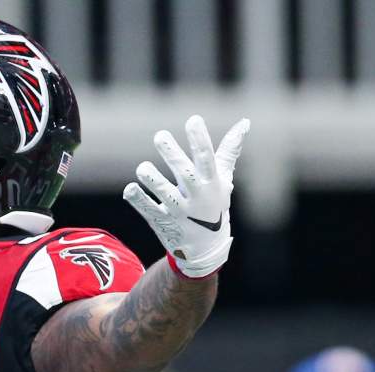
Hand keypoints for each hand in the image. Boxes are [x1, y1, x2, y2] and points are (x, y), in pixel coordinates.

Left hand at [123, 115, 249, 277]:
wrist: (207, 249)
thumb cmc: (214, 205)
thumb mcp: (224, 180)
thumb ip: (229, 151)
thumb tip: (245, 122)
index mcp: (211, 183)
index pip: (207, 158)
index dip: (200, 139)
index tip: (193, 120)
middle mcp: (196, 196)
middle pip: (185, 174)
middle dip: (173, 155)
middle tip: (160, 136)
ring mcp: (179, 211)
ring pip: (165, 194)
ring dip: (153, 180)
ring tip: (143, 168)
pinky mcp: (162, 221)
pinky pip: (149, 210)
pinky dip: (139, 200)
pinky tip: (130, 189)